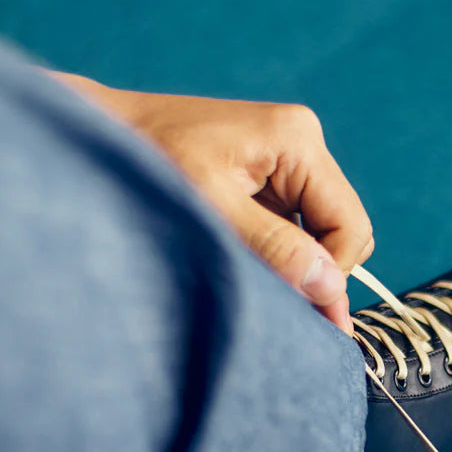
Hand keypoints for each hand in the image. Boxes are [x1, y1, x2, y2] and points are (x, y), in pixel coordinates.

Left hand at [54, 78, 372, 334]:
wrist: (101, 137)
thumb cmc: (148, 163)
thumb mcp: (213, 211)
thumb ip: (275, 249)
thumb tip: (329, 288)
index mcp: (297, 140)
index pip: (349, 226)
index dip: (332, 275)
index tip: (306, 314)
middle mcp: (301, 142)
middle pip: (342, 229)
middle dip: (316, 269)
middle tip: (279, 303)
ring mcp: (285, 156)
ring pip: (319, 231)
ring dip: (293, 261)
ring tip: (250, 274)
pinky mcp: (266, 172)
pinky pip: (293, 223)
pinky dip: (277, 249)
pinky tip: (244, 256)